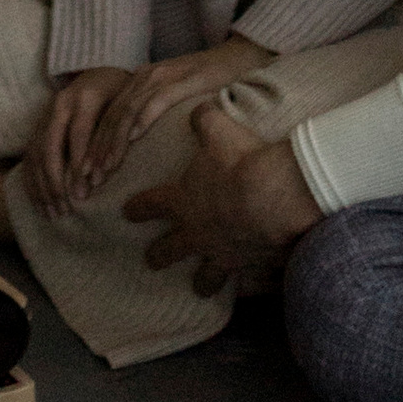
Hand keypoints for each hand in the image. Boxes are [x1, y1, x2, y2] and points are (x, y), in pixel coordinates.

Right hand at [18, 68, 129, 218]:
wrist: (101, 69)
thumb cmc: (120, 92)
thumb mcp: (124, 104)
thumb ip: (114, 133)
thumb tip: (105, 171)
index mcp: (83, 97)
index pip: (77, 135)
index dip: (77, 165)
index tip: (82, 195)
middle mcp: (59, 105)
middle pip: (49, 147)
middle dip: (55, 182)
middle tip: (65, 209)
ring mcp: (45, 115)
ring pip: (35, 154)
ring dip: (42, 187)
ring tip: (53, 214)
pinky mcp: (38, 126)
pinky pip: (29, 157)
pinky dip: (32, 182)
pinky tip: (38, 203)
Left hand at [78, 37, 272, 197]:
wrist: (241, 57)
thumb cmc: (210, 84)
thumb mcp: (174, 97)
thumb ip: (153, 111)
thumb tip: (137, 142)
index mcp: (139, 82)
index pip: (108, 117)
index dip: (93, 146)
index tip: (84, 174)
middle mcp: (143, 77)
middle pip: (110, 117)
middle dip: (96, 151)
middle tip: (85, 179)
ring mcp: (161, 76)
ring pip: (126, 113)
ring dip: (112, 144)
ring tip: (103, 170)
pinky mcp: (180, 80)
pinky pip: (154, 103)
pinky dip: (140, 123)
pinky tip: (132, 142)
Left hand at [124, 103, 321, 295]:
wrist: (276, 196)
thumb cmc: (240, 161)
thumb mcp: (219, 130)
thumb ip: (204, 120)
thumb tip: (198, 109)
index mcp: (184, 201)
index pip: (152, 205)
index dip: (138, 208)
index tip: (126, 213)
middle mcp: (198, 233)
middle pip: (170, 249)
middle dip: (158, 255)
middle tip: (151, 260)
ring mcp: (222, 254)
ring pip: (205, 276)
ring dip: (202, 282)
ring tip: (200, 288)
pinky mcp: (249, 266)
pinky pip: (244, 283)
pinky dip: (246, 287)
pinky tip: (248, 292)